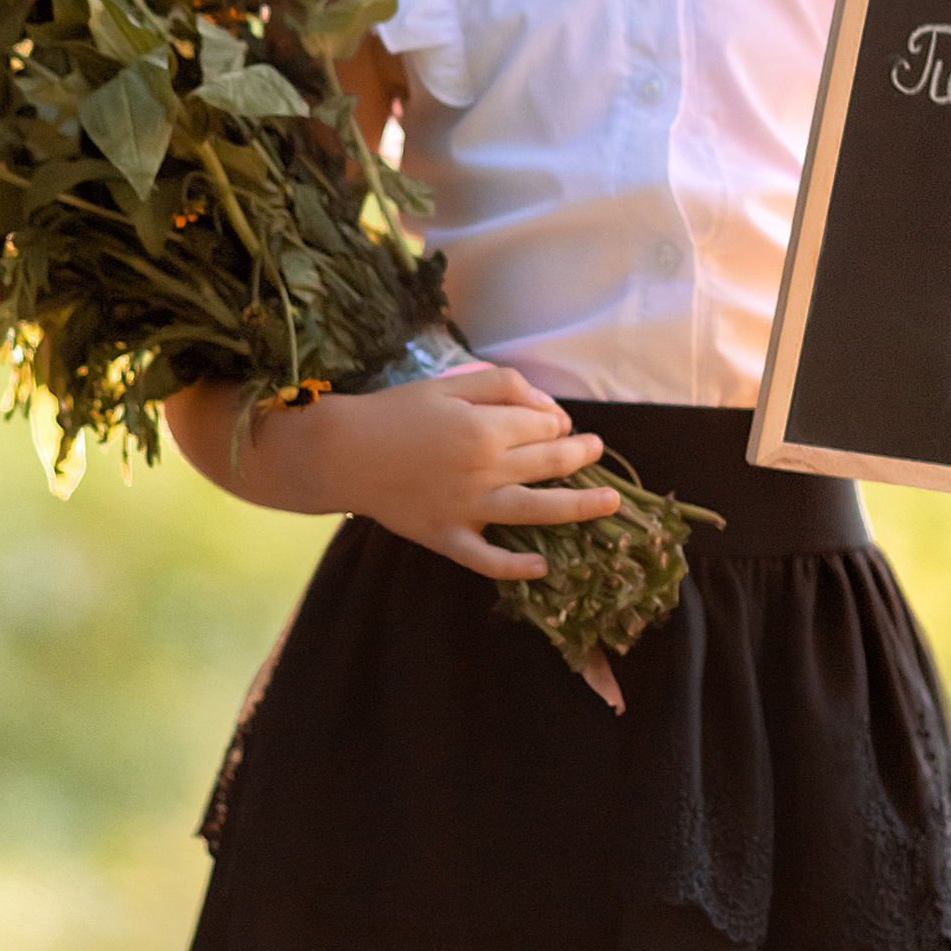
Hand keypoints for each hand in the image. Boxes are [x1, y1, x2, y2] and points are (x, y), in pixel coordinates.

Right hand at [166, 366, 619, 577]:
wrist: (342, 452)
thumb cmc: (395, 412)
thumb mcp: (449, 384)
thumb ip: (501, 386)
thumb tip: (548, 409)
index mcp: (486, 429)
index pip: (543, 427)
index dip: (557, 423)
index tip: (557, 423)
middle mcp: (485, 471)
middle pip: (550, 465)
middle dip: (581, 456)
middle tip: (596, 451)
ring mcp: (468, 509)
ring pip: (537, 512)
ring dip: (579, 508)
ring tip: (609, 505)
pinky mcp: (447, 538)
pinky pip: (487, 559)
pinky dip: (516, 567)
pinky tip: (544, 566)